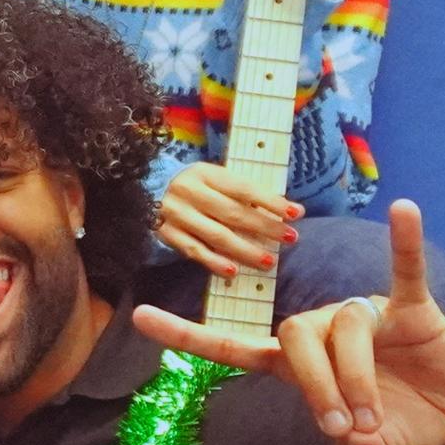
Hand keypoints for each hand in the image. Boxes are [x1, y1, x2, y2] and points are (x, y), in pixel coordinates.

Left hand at [132, 200, 444, 444]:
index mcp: (300, 365)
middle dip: (315, 387)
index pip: (236, 347)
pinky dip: (405, 243)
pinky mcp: (411, 308)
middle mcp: (325, 331)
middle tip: (344, 429)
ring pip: (343, 330)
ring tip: (377, 421)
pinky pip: (403, 270)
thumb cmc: (407, 424)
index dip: (190, 336)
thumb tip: (350, 443)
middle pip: (295, 337)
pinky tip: (404, 210)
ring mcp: (366, 315)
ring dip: (357, 378)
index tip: (140, 318)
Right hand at [154, 162, 299, 280]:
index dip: (271, 201)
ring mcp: (176, 214)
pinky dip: (215, 262)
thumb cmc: (193, 187)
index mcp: (205, 173)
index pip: (244, 188)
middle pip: (233, 213)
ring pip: (216, 235)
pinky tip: (233, 271)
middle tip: (290, 238)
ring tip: (268, 261)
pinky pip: (194, 251)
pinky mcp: (167, 234)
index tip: (296, 213)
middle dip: (265, 227)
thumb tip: (282, 211)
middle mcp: (189, 192)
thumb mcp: (214, 179)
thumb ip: (241, 193)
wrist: (147, 190)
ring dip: (245, 250)